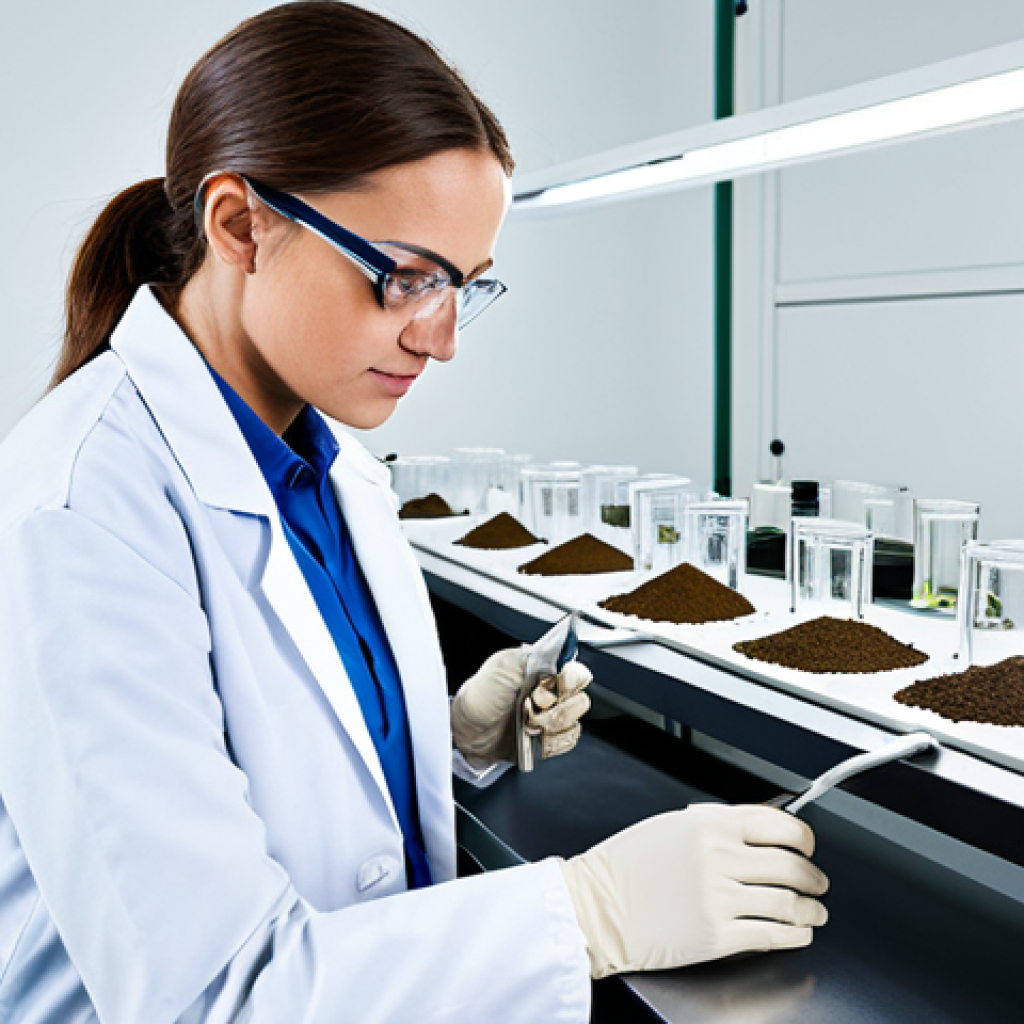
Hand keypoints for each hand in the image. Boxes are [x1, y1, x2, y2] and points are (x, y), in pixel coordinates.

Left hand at [450, 648, 590, 767]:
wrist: (466, 732)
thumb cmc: (480, 697)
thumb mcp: (501, 666)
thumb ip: (530, 656)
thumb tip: (556, 650)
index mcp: (544, 671)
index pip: (577, 672)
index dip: (569, 682)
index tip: (549, 686)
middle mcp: (552, 694)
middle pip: (579, 701)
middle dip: (556, 708)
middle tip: (532, 707)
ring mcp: (551, 718)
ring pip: (573, 724)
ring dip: (549, 727)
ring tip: (526, 725)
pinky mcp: (547, 740)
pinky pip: (565, 743)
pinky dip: (549, 743)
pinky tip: (531, 738)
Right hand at [559, 803, 828, 977]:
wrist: (597, 906)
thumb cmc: (626, 866)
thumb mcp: (672, 826)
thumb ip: (716, 825)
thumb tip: (760, 832)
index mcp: (709, 823)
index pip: (780, 824)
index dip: (804, 838)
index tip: (808, 846)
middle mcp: (719, 857)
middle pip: (791, 866)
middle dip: (814, 877)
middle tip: (818, 881)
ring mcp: (720, 898)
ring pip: (789, 902)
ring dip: (811, 909)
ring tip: (815, 911)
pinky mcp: (718, 936)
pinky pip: (773, 935)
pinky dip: (795, 935)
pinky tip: (798, 933)